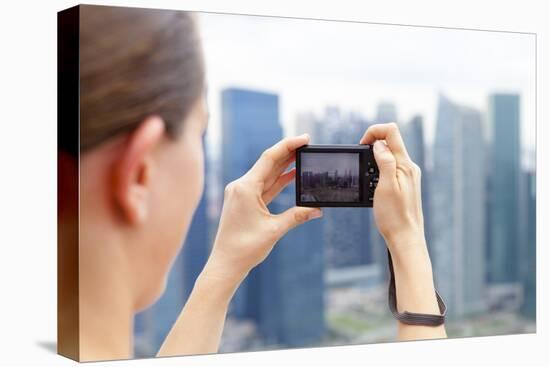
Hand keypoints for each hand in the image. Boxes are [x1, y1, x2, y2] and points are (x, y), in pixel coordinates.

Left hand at [202, 134, 322, 285]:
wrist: (226, 264)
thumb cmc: (245, 248)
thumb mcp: (275, 230)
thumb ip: (297, 216)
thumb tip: (318, 209)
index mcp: (245, 188)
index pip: (270, 159)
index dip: (288, 146)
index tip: (304, 138)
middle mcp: (241, 186)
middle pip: (268, 164)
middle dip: (288, 153)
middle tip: (308, 144)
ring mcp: (241, 193)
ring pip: (267, 174)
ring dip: (284, 166)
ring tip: (303, 156)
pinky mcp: (244, 202)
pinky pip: (264, 186)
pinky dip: (278, 181)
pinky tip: (292, 175)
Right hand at [360, 123, 426, 262]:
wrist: (405, 238)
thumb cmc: (394, 216)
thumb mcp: (385, 186)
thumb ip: (384, 161)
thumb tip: (379, 144)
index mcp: (405, 164)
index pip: (391, 131)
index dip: (373, 132)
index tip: (362, 146)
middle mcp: (409, 167)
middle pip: (390, 141)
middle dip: (372, 145)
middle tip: (361, 164)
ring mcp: (408, 175)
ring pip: (389, 154)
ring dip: (374, 159)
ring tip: (367, 178)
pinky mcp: (404, 184)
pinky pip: (390, 167)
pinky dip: (378, 170)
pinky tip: (373, 185)